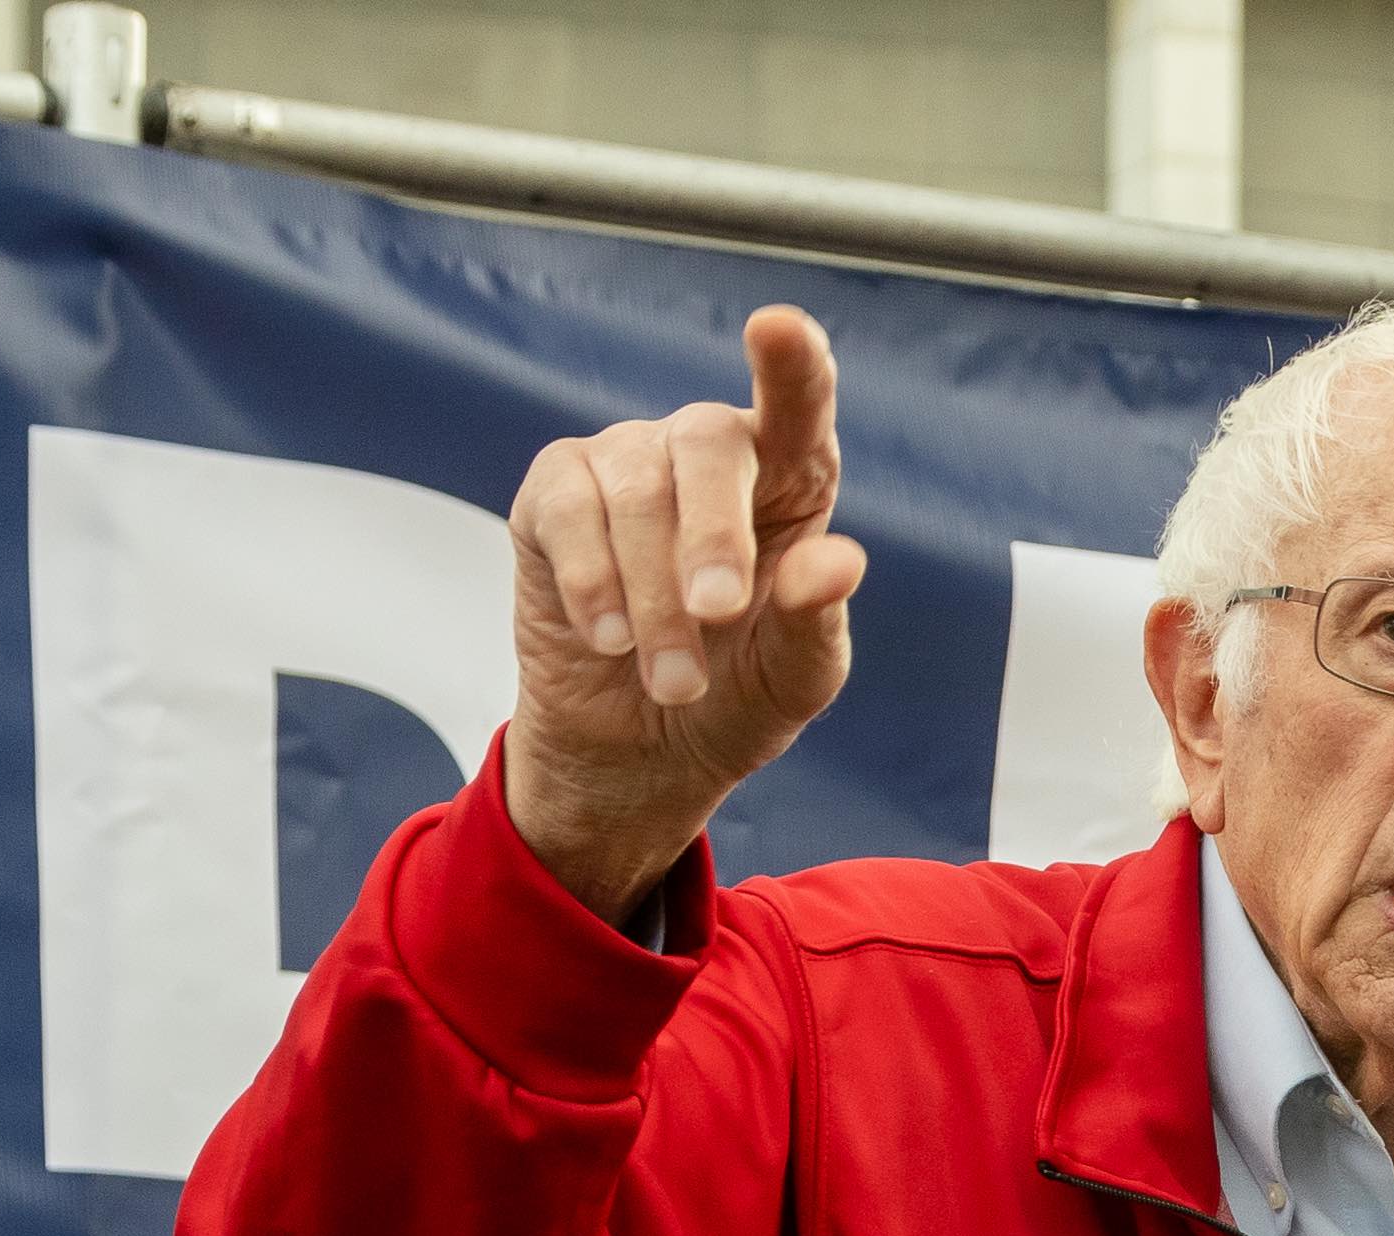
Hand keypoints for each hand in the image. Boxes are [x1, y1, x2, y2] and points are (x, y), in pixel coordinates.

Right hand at [505, 305, 865, 921]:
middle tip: (716, 613)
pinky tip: (608, 639)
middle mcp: (706, 454)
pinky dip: (590, 579)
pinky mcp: (554, 495)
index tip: (782, 328)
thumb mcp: (795, 677)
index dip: (792, 367)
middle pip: (708, 444)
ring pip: (634, 492)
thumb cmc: (737, 696)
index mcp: (790, 481)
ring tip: (674, 681)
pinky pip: (565, 508)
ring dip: (652, 596)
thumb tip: (839, 563)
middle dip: (712, 533)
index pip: (798, 409)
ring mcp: (626, 464)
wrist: (642, 748)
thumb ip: (816, 619)